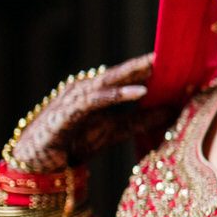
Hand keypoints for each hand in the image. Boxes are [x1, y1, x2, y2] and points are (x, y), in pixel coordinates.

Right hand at [10, 53, 164, 171]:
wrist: (38, 165)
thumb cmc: (73, 144)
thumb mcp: (115, 131)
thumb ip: (139, 121)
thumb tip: (170, 111)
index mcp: (96, 91)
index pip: (127, 76)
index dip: (150, 68)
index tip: (177, 60)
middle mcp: (85, 89)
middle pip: (120, 73)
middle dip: (145, 63)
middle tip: (172, 52)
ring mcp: (75, 98)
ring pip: (109, 81)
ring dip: (135, 74)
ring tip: (159, 66)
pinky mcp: (68, 113)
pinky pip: (97, 101)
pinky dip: (118, 95)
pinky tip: (140, 91)